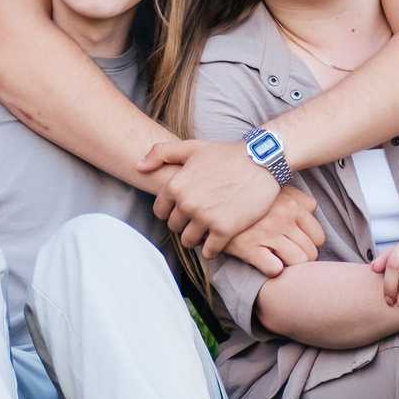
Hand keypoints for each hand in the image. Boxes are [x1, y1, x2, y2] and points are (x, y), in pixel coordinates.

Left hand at [141, 138, 282, 256]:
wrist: (261, 161)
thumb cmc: (226, 153)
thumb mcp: (191, 147)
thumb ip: (161, 154)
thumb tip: (138, 166)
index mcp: (176, 186)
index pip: (161, 212)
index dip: (172, 211)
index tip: (185, 209)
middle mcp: (186, 204)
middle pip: (175, 227)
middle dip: (185, 224)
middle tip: (199, 218)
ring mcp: (205, 218)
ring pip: (189, 241)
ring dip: (197, 238)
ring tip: (208, 229)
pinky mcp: (224, 230)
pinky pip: (209, 251)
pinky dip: (212, 249)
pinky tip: (218, 240)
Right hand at [225, 186, 323, 277]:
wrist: (215, 198)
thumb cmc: (250, 194)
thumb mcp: (278, 188)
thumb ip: (300, 198)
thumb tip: (313, 210)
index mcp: (292, 205)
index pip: (318, 237)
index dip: (310, 244)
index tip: (299, 244)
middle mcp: (283, 219)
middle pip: (310, 252)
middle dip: (302, 257)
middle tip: (288, 255)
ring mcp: (267, 233)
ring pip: (298, 262)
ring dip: (290, 265)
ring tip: (279, 259)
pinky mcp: (249, 247)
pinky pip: (275, 269)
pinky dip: (272, 269)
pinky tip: (264, 262)